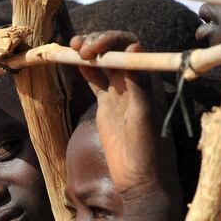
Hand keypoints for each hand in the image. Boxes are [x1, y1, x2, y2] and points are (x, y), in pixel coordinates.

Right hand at [70, 31, 175, 201]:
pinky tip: (74, 61)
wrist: (140, 179)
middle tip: (78, 48)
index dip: (112, 41)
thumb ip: (137, 83)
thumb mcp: (144, 114)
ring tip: (72, 48)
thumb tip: (131, 48)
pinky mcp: (107, 108)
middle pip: (115, 51)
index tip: (95, 48)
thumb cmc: (148, 150)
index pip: (131, 47)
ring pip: (103, 64)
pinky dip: (85, 71)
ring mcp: (119, 95)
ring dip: (89, 53)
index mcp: (147, 81)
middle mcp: (133, 84)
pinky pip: (96, 82)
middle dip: (97, 43)